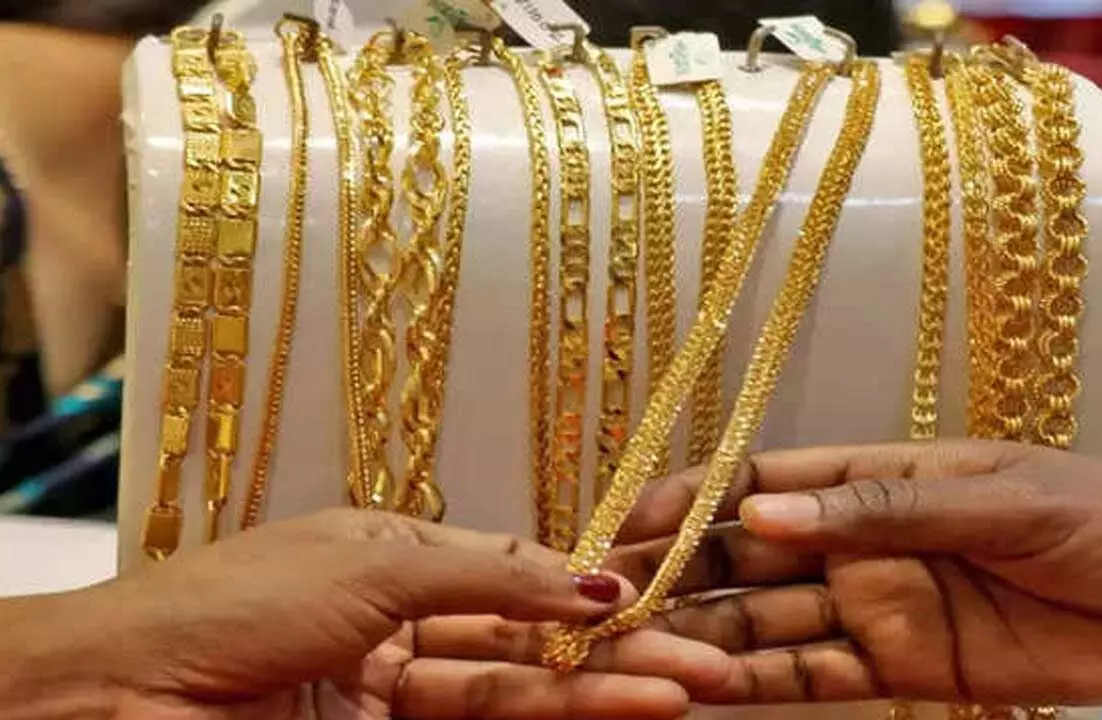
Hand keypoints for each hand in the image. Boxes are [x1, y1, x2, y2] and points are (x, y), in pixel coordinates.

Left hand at [3, 509, 729, 719]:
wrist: (123, 689)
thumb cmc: (238, 599)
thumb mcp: (377, 559)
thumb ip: (493, 573)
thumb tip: (596, 581)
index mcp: (396, 559)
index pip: (514, 576)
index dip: (586, 591)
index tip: (659, 597)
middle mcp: (404, 627)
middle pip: (529, 643)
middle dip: (616, 653)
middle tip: (704, 662)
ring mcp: (397, 696)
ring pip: (517, 694)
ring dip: (600, 696)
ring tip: (685, 691)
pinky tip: (618, 712)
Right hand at [609, 441, 1101, 710]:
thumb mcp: (1003, 497)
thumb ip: (881, 508)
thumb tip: (764, 508)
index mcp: (884, 475)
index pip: (767, 476)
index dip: (697, 494)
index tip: (633, 515)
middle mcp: (865, 540)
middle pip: (750, 553)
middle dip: (680, 570)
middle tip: (609, 594)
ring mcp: (879, 607)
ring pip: (768, 619)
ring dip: (705, 632)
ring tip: (637, 648)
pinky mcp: (902, 671)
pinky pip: (814, 678)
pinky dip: (758, 683)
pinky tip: (703, 686)